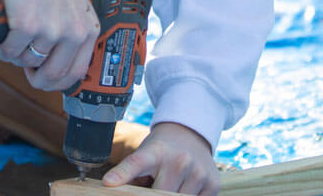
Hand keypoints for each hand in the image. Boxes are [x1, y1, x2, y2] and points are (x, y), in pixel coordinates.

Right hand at [0, 0, 98, 90]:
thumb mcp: (78, 11)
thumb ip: (73, 35)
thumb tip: (59, 64)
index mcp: (88, 31)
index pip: (77, 73)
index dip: (58, 82)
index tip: (47, 79)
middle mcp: (72, 33)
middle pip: (53, 75)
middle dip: (37, 79)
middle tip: (28, 72)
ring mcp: (50, 31)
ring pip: (29, 62)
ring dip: (19, 58)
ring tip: (17, 45)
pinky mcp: (27, 25)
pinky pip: (11, 52)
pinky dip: (5, 51)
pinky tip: (6, 41)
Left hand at [102, 122, 219, 195]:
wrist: (190, 133)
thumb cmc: (160, 150)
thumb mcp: (144, 154)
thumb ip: (133, 176)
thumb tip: (118, 190)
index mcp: (155, 152)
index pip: (137, 163)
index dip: (123, 174)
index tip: (109, 182)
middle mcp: (179, 160)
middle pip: (159, 195)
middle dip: (154, 195)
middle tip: (154, 182)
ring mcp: (198, 172)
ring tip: (170, 184)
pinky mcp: (213, 184)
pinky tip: (185, 187)